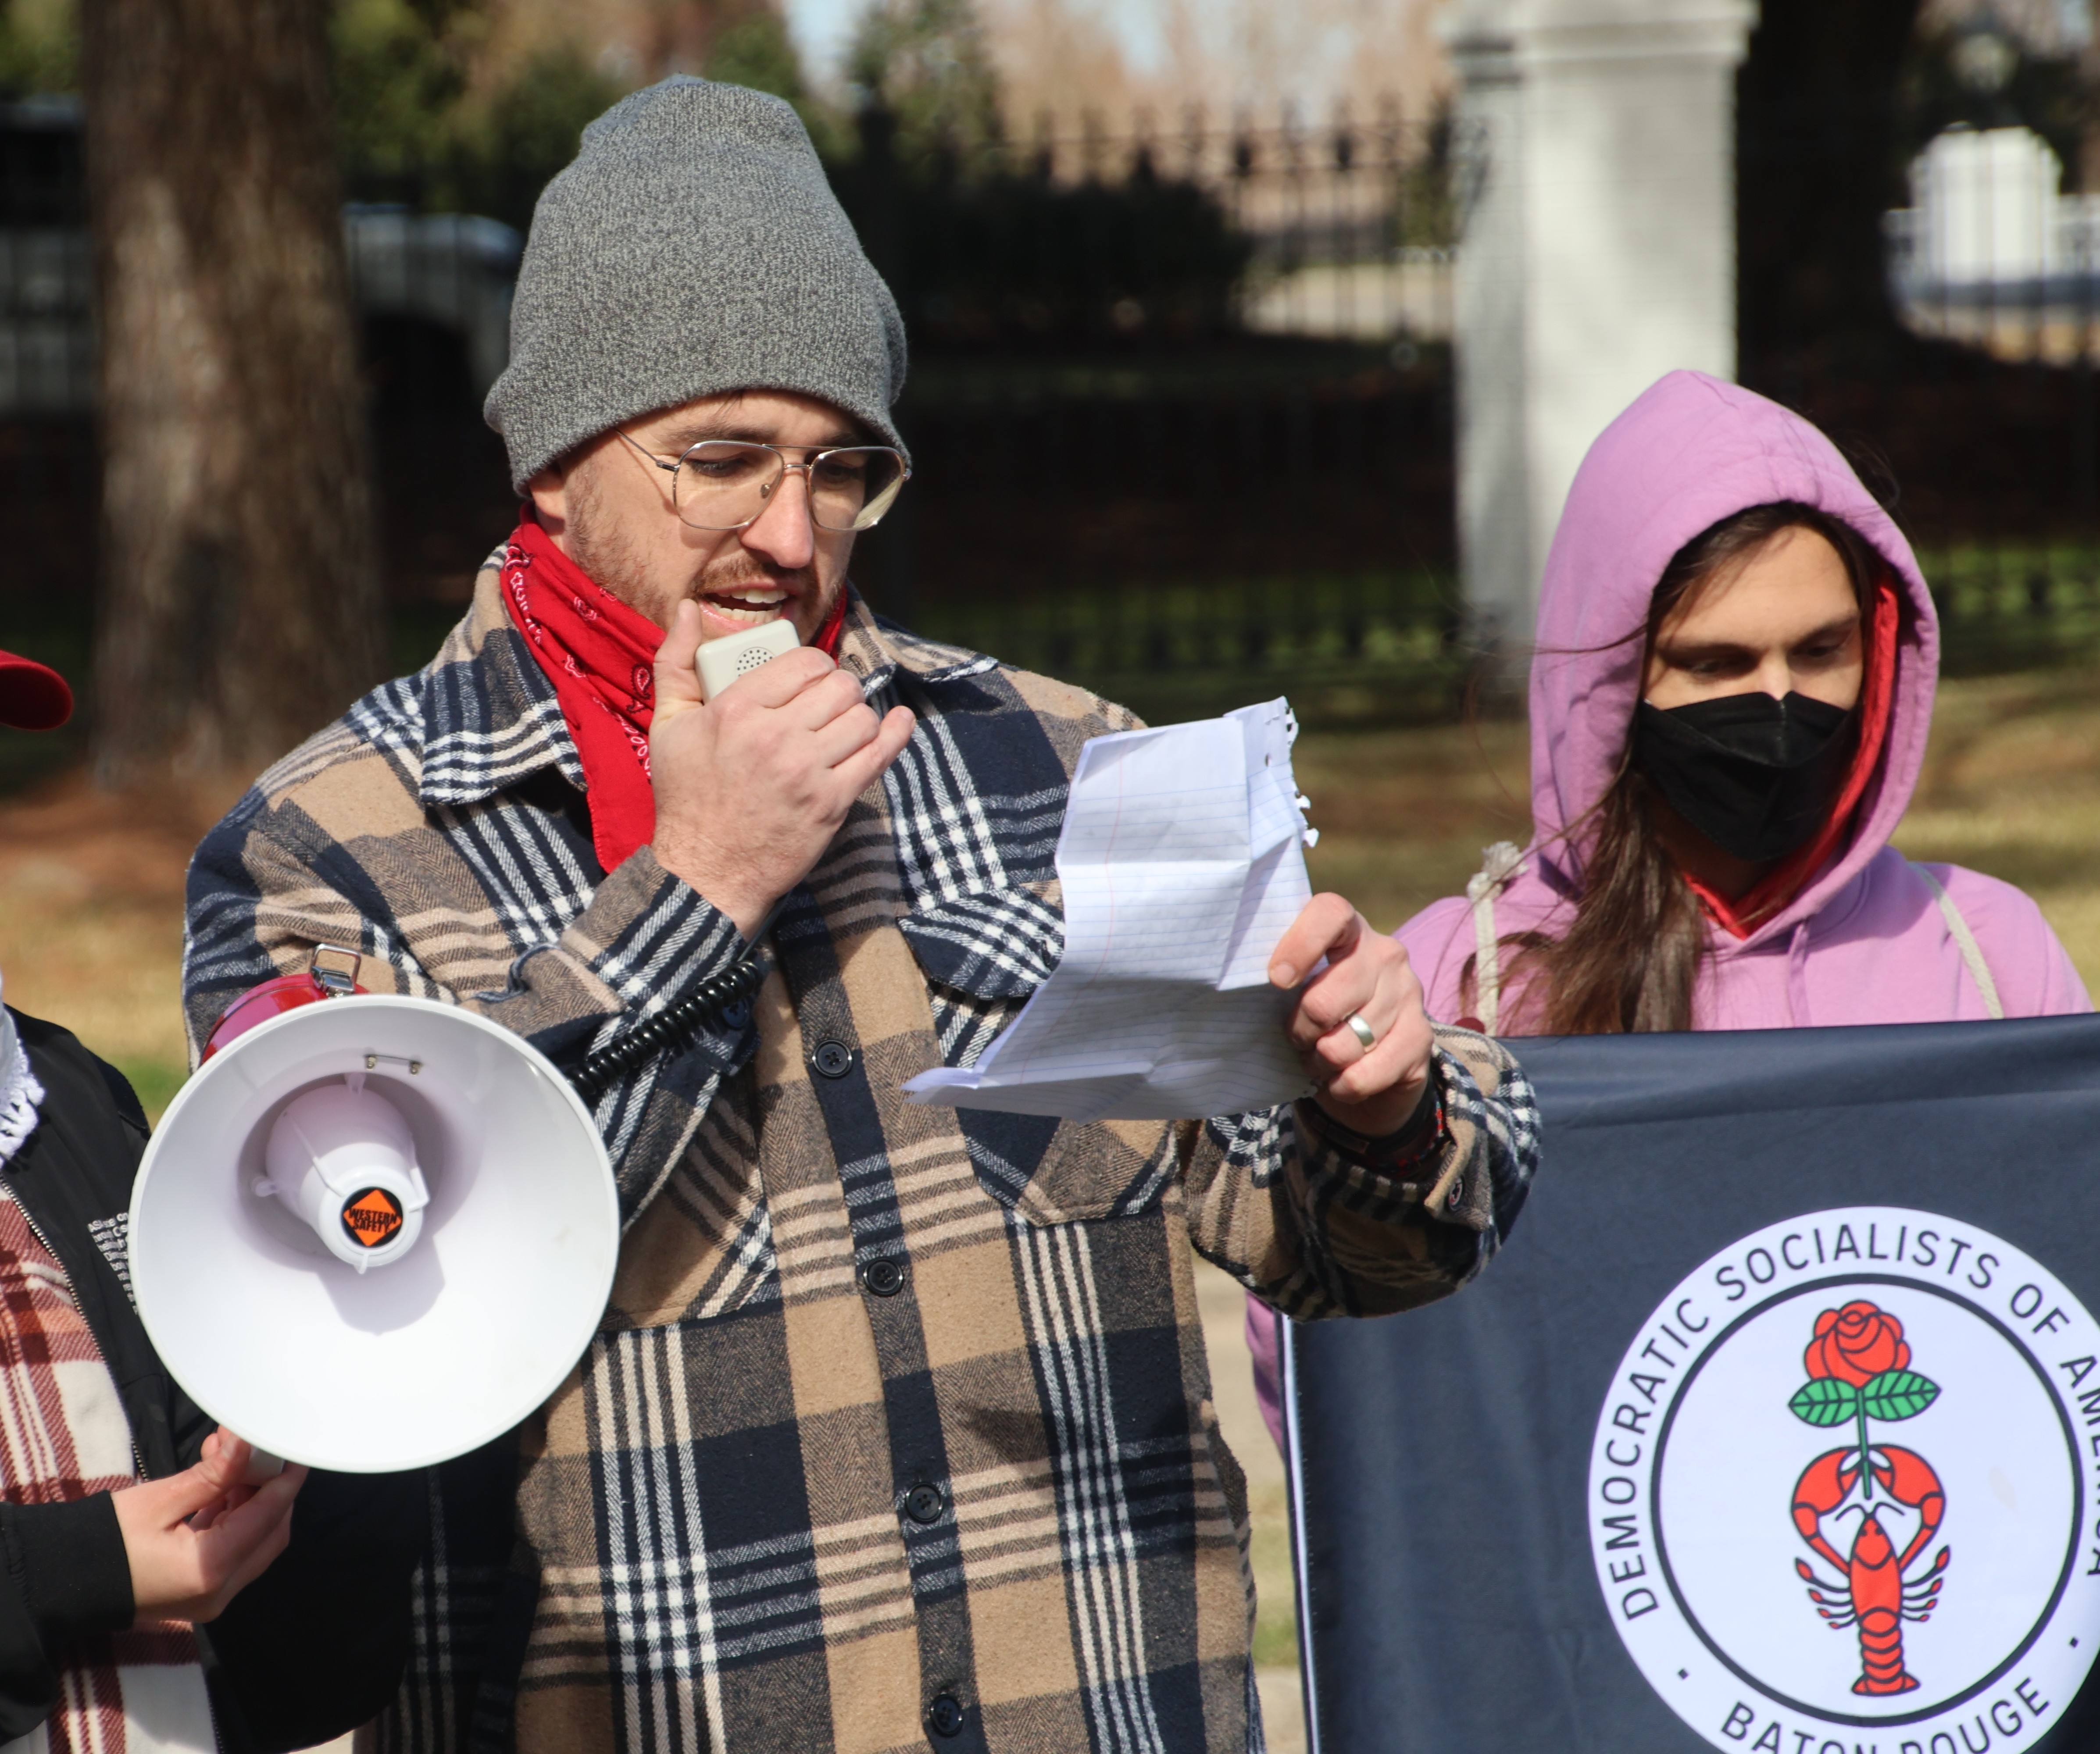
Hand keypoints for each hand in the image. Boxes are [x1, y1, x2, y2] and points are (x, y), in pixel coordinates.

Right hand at [112, 1428, 306, 1623]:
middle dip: (268, 1487)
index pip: (268, 1516)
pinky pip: (232, 1551)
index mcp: (209, 1570)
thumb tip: (249, 1445)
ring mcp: (210, 1597)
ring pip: (254, 1541)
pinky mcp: (199, 1592)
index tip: (291, 1449)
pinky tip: (219, 1483)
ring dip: (248, 1499)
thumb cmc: (100, 1543)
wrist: (60, 1584)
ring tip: (227, 1456)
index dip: (284, 1478)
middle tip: (253, 1449)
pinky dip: (232, 1517)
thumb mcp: (159, 1501)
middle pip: (270, 1532)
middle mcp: (218, 1592)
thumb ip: (213, 1475)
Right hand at [648, 601, 916, 936]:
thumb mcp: (668, 725)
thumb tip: (686, 609)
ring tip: (844, 726)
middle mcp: (774, 736)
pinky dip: (895, 733)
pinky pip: (879, 754)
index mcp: (736, 710)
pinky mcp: (831, 802)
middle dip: (838, 689)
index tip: (811, 678)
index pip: (803, 662)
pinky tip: (897, 723)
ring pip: (861, 716)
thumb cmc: (687, 797)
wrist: (707, 871)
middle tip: (829, 703)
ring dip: (859, 717)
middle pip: (838, 686)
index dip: (814, 666)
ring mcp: (806, 771)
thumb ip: (675, 661)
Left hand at [1270, 894, 1434, 1135]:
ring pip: (1342, 1045)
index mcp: (1348, 929)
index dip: (1301, 945)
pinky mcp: (1421, 1036)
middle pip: (1324, 1001)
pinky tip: (1340, 1079)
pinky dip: (1343, 1087)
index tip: (1276, 980)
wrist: (1375, 1056)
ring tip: (1320, 1057)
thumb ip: (1281, 978)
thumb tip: (1246, 990)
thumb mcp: (1299, 986)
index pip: (1330, 914)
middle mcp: (1385, 954)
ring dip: (1320, 1062)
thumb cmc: (1320, 1010)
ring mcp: (1408, 993)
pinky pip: (1364, 1075)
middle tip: (1298, 1037)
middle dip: (1300, 1031)